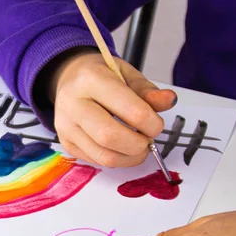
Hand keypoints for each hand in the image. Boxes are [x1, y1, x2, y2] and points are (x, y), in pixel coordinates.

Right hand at [46, 49, 176, 167]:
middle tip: (147, 141)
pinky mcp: (66, 142)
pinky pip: (96, 161)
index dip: (151, 123)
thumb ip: (147, 91)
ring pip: (103, 155)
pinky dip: (116, 159)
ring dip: (129, 158)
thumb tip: (169, 101)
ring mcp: (65, 126)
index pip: (129, 110)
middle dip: (138, 145)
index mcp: (91, 79)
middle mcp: (72, 103)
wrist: (68, 78)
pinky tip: (121, 149)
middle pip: (110, 136)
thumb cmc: (100, 75)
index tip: (157, 125)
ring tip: (138, 148)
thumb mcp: (126, 74)